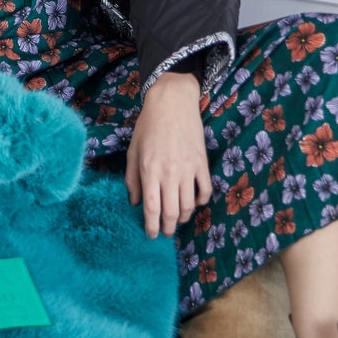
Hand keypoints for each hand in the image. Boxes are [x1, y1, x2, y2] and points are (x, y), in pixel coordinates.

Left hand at [125, 71, 209, 237]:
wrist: (172, 104)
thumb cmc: (148, 127)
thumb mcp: (133, 152)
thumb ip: (132, 179)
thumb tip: (134, 203)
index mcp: (149, 171)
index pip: (151, 207)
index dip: (151, 225)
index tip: (151, 234)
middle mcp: (170, 173)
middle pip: (172, 211)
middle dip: (169, 227)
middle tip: (166, 233)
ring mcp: (188, 169)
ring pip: (190, 205)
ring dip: (184, 218)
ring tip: (178, 220)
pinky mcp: (202, 163)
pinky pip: (205, 190)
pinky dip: (201, 201)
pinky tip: (195, 203)